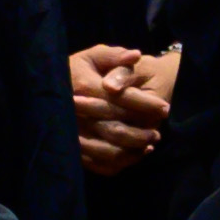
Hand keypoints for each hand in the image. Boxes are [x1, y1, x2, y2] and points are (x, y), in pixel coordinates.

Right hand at [66, 43, 163, 172]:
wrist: (55, 86)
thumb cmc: (81, 69)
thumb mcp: (95, 56)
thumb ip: (116, 56)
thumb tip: (135, 56)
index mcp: (83, 86)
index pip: (120, 99)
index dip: (146, 104)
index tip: (164, 107)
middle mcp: (74, 112)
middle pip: (115, 129)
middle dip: (142, 133)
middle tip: (158, 131)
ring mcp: (72, 133)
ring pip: (109, 151)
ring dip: (134, 150)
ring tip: (150, 142)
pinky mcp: (73, 149)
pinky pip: (100, 164)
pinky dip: (121, 162)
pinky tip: (135, 153)